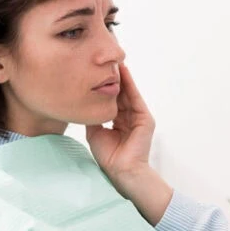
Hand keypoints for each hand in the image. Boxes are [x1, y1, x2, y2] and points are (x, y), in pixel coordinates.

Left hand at [86, 63, 154, 181]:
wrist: (121, 171)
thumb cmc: (109, 157)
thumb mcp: (95, 132)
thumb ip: (93, 117)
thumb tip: (84, 102)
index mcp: (118, 121)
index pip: (111, 99)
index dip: (103, 85)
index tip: (94, 71)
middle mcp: (129, 117)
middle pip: (120, 92)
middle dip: (112, 77)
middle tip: (104, 59)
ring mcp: (138, 117)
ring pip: (127, 92)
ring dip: (121, 76)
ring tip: (113, 60)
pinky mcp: (145, 118)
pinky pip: (135, 98)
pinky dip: (129, 84)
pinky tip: (122, 71)